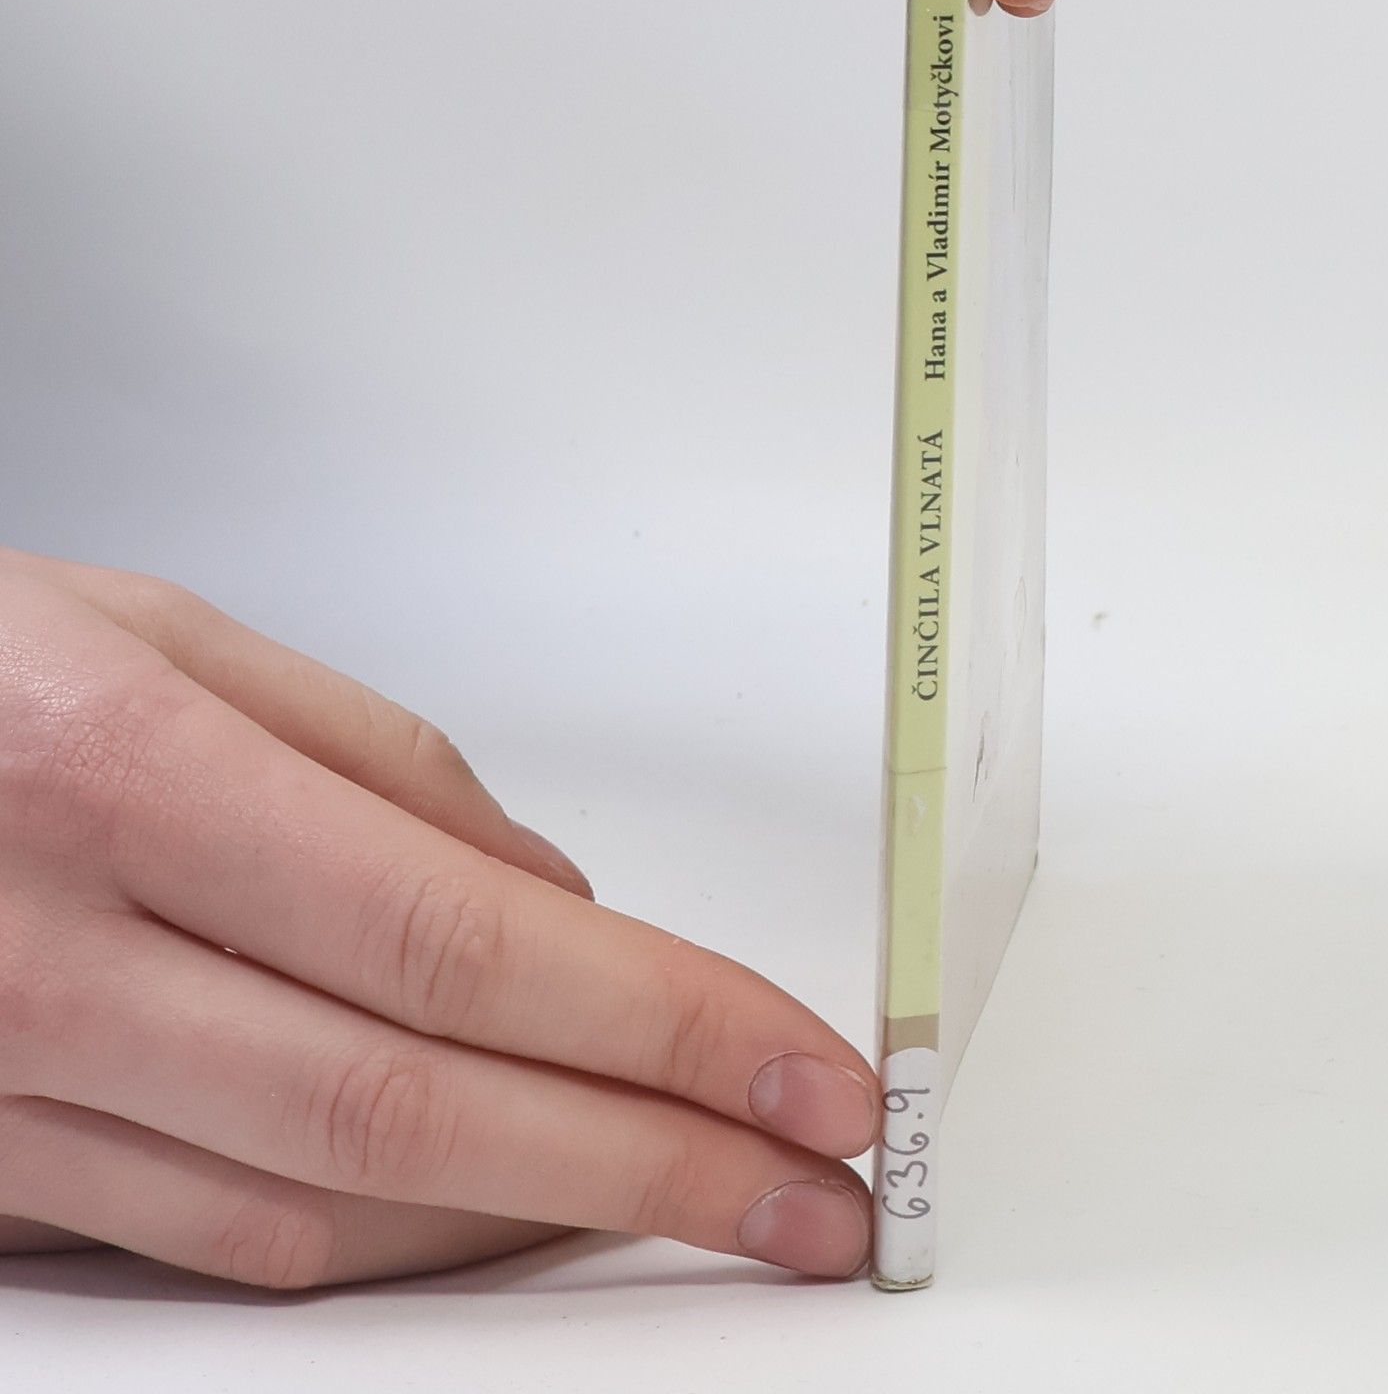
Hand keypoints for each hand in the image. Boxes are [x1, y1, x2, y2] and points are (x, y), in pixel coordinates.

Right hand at [0, 548, 878, 1286]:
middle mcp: (59, 959)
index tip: (808, 1067)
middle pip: (423, 1103)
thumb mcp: (164, 637)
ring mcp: (9, 1086)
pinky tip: (510, 1214)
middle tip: (819, 1190)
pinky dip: (395, 1236)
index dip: (662, 1022)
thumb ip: (378, 770)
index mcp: (127, 781)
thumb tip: (551, 906)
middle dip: (660, 1159)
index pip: (462, 944)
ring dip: (546, 1216)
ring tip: (710, 1202)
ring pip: (332, 1204)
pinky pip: (222, 1238)